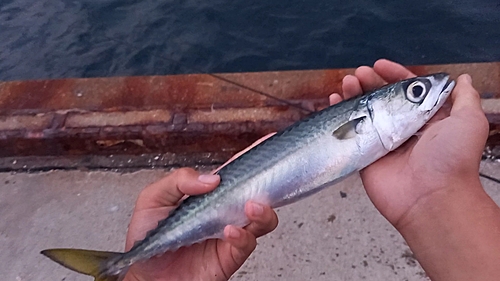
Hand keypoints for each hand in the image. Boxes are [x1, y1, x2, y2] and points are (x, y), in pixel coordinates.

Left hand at [123, 168, 277, 280]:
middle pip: (257, 195)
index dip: (251, 159)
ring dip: (262, 212)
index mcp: (208, 196)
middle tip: (263, 182)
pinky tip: (230, 231)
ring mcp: (228, 234)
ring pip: (261, 220)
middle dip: (266, 186)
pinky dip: (243, 236)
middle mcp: (223, 212)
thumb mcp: (153, 199)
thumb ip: (178, 181)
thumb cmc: (148, 240)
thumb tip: (212, 178)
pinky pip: (247, 244)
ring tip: (251, 208)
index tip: (266, 144)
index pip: (234, 174)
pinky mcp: (229, 256)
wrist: (147, 277)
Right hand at [332, 59, 488, 227]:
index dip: (394, 75)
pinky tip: (333, 102)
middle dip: (370, 83)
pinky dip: (339, 117)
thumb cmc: (453, 160)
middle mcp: (404, 129)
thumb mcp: (469, 121)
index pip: (408, 90)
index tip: (380, 65)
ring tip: (347, 82)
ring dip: (354, 95)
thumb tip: (463, 79)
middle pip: (383, 99)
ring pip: (365, 113)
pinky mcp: (366, 156)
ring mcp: (383, 142)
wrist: (431, 197)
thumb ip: (465, 98)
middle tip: (359, 73)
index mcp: (428, 119)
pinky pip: (350, 134)